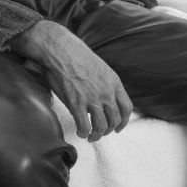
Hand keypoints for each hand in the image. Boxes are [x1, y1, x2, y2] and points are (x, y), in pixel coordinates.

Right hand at [13, 20, 132, 140]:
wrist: (60, 50)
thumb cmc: (76, 55)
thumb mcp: (100, 67)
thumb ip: (105, 84)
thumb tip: (103, 98)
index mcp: (114, 82)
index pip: (126, 108)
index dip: (123, 121)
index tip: (118, 127)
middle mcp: (106, 92)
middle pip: (114, 120)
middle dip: (108, 130)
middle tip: (100, 133)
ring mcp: (92, 99)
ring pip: (101, 127)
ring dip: (96, 135)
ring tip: (90, 136)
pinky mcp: (76, 104)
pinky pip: (84, 126)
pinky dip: (83, 132)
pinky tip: (80, 132)